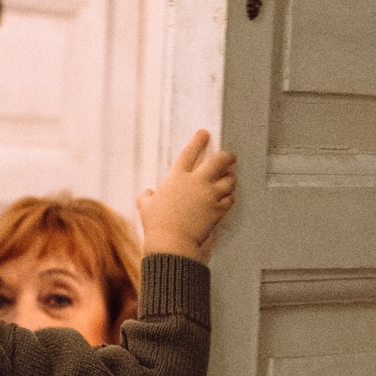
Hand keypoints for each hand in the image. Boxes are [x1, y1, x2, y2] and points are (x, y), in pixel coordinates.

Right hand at [137, 129, 237, 261]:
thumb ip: (146, 196)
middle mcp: (196, 182)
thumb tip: (147, 193)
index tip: (204, 133)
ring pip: (229, 179)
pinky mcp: (218, 209)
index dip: (198, 140)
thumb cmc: (157, 225)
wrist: (172, 242)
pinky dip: (230, 197)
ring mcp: (209, 195)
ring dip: (231, 178)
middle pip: (218, 160)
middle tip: (230, 156)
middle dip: (227, 156)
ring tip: (230, 178)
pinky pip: (230, 198)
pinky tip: (228, 197)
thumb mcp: (145, 207)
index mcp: (176, 177)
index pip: (189, 152)